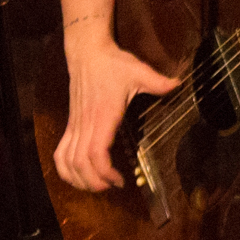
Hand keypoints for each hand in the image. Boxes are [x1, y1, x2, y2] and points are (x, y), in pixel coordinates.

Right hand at [53, 30, 178, 193]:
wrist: (88, 53)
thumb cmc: (113, 64)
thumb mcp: (139, 71)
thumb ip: (158, 82)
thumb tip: (178, 84)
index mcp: (103, 115)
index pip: (96, 152)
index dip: (104, 172)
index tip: (120, 180)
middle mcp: (86, 124)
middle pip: (80, 163)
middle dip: (94, 182)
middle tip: (112, 186)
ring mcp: (75, 125)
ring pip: (67, 161)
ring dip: (79, 179)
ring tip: (98, 185)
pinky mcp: (71, 125)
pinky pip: (60, 152)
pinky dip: (65, 169)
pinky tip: (79, 175)